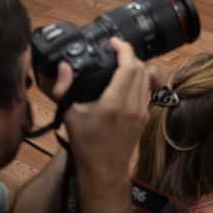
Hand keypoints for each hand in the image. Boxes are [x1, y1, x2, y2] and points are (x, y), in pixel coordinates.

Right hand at [56, 38, 153, 172]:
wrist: (103, 169)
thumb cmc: (86, 144)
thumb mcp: (69, 115)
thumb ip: (63, 89)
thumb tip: (64, 67)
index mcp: (114, 103)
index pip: (129, 66)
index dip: (124, 48)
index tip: (113, 42)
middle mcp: (133, 106)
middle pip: (141, 68)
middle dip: (129, 55)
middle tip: (114, 53)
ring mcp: (142, 111)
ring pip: (148, 77)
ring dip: (137, 66)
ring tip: (121, 64)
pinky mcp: (146, 116)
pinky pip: (149, 90)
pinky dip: (141, 80)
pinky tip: (128, 81)